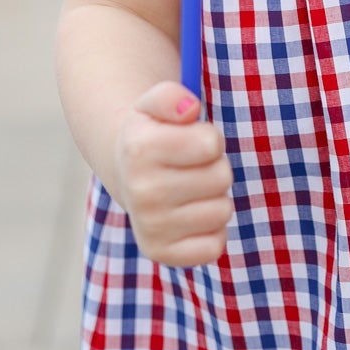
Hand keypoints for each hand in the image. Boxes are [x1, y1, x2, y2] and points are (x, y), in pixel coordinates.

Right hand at [114, 82, 234, 267]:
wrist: (127, 173)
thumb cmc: (153, 133)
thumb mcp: (155, 102)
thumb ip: (171, 95)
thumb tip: (189, 108)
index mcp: (139, 148)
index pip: (211, 144)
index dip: (210, 138)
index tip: (193, 139)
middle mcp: (141, 191)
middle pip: (221, 177)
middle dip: (215, 167)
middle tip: (193, 166)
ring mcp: (150, 227)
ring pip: (222, 211)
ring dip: (214, 197)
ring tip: (191, 190)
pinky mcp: (161, 254)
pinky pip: (214, 246)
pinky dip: (211, 231)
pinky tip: (191, 216)